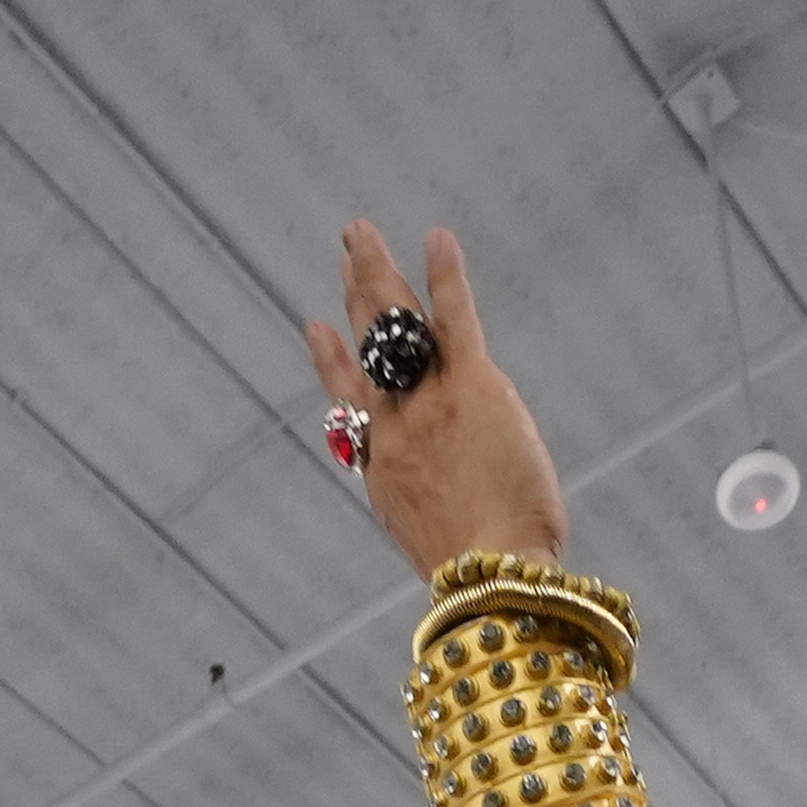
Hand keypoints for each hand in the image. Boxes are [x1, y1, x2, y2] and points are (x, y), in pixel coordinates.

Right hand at [302, 224, 565, 579]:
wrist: (490, 572)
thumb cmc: (477, 574)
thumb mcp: (432, 544)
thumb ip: (428, 508)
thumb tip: (447, 508)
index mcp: (381, 468)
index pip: (350, 403)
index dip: (330, 362)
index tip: (316, 329)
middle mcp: (393, 426)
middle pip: (366, 348)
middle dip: (353, 294)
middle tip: (345, 252)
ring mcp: (428, 401)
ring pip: (395, 323)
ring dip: (376, 271)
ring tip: (361, 232)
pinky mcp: (472, 385)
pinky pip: (453, 318)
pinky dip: (444, 276)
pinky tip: (436, 238)